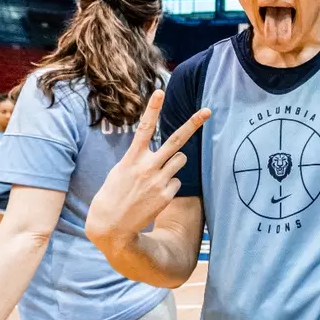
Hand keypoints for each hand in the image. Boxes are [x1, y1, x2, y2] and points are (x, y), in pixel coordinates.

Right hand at [86, 89, 210, 245]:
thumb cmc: (111, 196)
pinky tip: (155, 195)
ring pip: (180, 160)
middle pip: (176, 140)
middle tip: (207, 111)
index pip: (143, 128)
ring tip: (157, 176)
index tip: (160, 91)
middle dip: (193, 124)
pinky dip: (169, 185)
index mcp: (131, 158)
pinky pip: (177, 181)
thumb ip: (137, 159)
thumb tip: (156, 153)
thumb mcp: (119, 171)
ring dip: (174, 163)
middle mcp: (147, 166)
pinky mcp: (167, 195)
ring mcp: (159, 181)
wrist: (112, 227)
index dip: (152, 109)